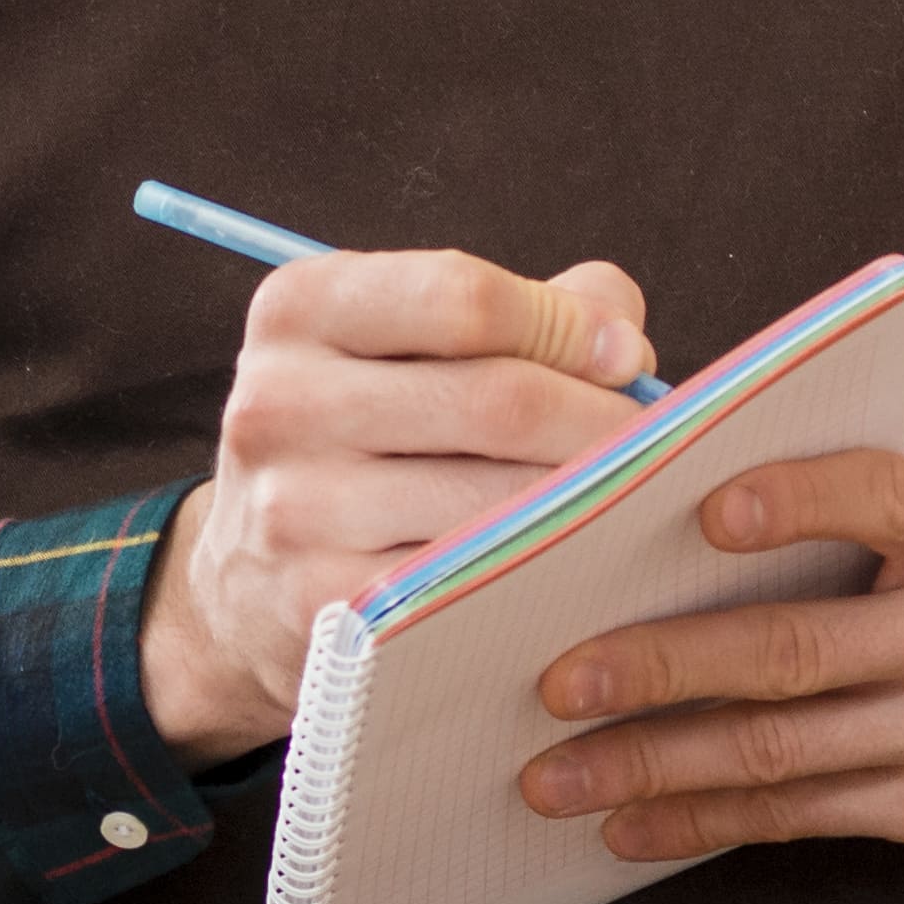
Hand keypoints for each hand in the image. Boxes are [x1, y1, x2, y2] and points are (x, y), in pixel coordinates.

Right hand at [134, 246, 660, 764]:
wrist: (245, 584)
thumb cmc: (371, 438)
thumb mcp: (411, 348)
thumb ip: (533, 311)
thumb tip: (627, 343)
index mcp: (299, 309)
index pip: (461, 296)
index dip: (566, 326)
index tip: (627, 359)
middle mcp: (279, 401)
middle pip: (495, 401)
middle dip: (602, 424)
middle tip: (657, 448)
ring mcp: (294, 510)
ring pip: (495, 504)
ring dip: (588, 506)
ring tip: (632, 505)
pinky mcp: (321, 607)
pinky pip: (471, 587)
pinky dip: (542, 576)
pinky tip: (577, 568)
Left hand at [519, 451, 903, 857]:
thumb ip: (868, 501)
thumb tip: (678, 513)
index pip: (889, 494)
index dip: (801, 500)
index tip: (707, 510)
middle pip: (798, 649)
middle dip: (660, 668)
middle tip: (553, 682)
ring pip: (783, 752)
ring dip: (654, 766)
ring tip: (555, 776)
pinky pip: (804, 819)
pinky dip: (706, 822)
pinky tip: (631, 826)